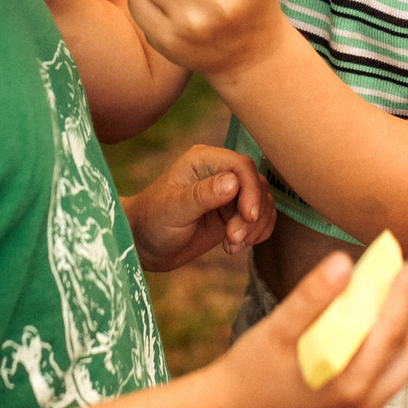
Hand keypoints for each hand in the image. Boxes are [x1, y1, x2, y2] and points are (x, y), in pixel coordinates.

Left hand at [125, 142, 277, 270]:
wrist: (144, 245)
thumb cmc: (151, 221)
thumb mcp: (173, 209)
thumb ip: (202, 195)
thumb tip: (233, 182)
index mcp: (204, 160)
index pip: (242, 166)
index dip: (251, 190)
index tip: (248, 217)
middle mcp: (219, 172)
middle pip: (257, 185)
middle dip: (252, 214)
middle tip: (233, 238)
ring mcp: (228, 194)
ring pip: (263, 202)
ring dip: (254, 227)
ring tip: (232, 245)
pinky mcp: (233, 213)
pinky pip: (260, 218)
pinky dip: (256, 233)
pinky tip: (235, 247)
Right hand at [205, 245, 407, 407]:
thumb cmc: (249, 370)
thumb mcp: (277, 329)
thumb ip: (312, 296)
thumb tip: (344, 261)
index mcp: (348, 386)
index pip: (391, 335)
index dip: (403, 297)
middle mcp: (362, 406)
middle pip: (407, 355)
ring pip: (401, 371)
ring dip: (407, 334)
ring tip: (399, 299)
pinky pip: (387, 381)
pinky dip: (392, 352)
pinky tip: (378, 328)